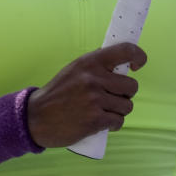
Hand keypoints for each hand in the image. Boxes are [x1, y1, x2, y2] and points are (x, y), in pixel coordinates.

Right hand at [26, 43, 146, 147]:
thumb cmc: (58, 93)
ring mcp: (94, 100)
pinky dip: (114, 124)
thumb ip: (95, 66)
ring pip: (127, 106)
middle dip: (126, 94)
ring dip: (119, 111)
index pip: (126, 51)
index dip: (139, 56)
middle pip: (131, 86)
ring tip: (105, 112)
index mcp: (89, 62)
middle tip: (113, 98)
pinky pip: (118, 121)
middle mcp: (93, 78)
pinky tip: (103, 123)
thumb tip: (121, 63)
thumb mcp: (74, 70)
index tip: (137, 66)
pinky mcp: (94, 120)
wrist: (36, 117)